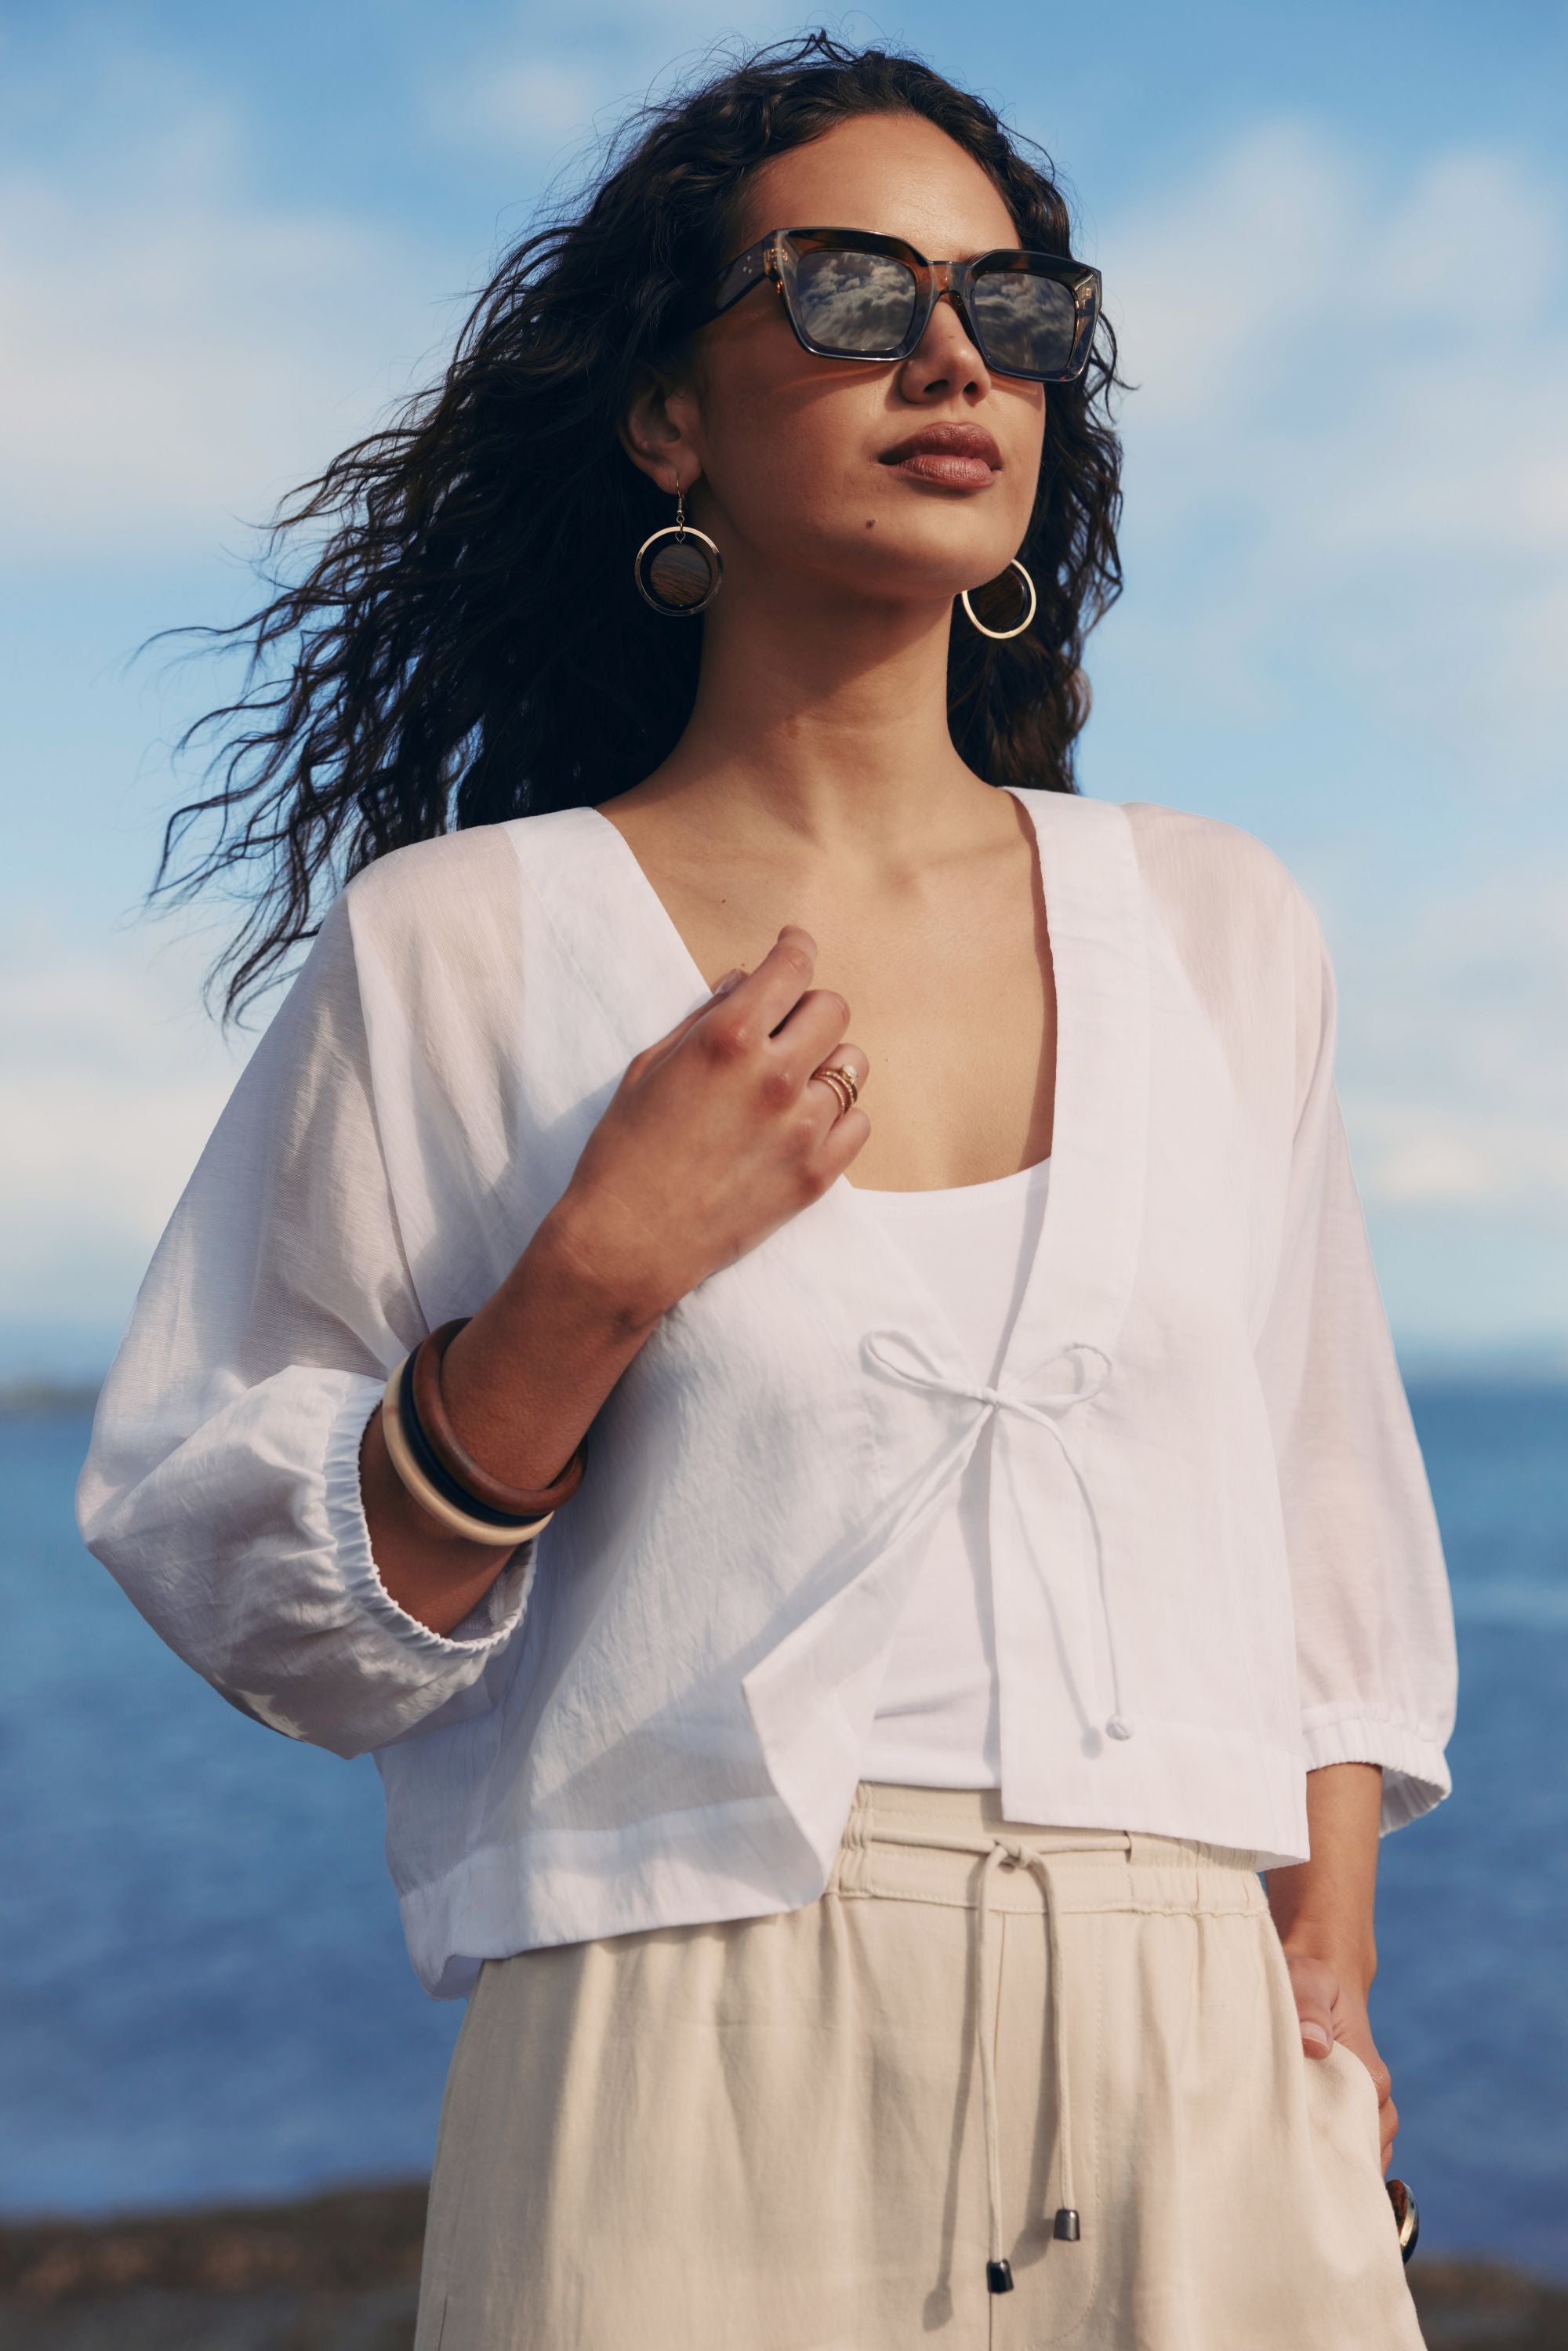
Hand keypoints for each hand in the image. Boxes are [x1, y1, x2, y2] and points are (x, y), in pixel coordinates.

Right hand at [552, 924, 870, 1324]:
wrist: (628, 1241)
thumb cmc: (625, 1150)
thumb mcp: (651, 1066)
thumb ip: (705, 1017)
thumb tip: (745, 981)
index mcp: (730, 1038)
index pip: (792, 966)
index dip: (795, 948)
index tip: (792, 947)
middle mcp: (776, 1075)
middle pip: (834, 1009)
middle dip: (808, 1010)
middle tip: (784, 1028)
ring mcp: (803, 1127)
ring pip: (852, 1066)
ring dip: (826, 1064)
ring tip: (791, 1084)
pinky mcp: (817, 1173)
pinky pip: (858, 1123)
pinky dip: (836, 1118)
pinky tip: (800, 1126)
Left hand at [1285, 1949, 1397, 2173]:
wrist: (1314, 1977)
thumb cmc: (1309, 1980)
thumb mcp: (1308, 1980)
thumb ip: (1309, 2005)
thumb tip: (1315, 2045)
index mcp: (1369, 2078)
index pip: (1361, 2138)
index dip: (1332, 2158)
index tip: (1302, 2172)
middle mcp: (1371, 2103)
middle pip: (1356, 2157)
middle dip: (1329, 2176)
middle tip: (1290, 2186)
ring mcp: (1356, 2111)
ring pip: (1347, 2158)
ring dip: (1323, 2170)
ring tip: (1289, 2183)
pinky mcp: (1337, 2114)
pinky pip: (1336, 2151)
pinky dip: (1319, 2163)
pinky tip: (1292, 2173)